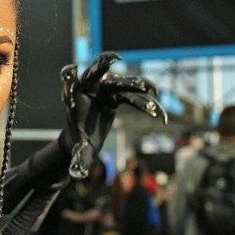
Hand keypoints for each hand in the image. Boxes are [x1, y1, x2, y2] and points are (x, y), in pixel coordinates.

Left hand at [60, 52, 165, 178]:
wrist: (86, 137)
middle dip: (104, 66)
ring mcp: (106, 90)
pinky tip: (162, 116)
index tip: (72, 69)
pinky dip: (146, 104)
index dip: (72, 76)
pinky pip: (133, 97)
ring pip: (122, 84)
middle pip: (98, 74)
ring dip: (136, 85)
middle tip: (114, 59)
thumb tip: (78, 175)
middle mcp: (91, 89)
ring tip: (152, 89)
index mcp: (76, 96)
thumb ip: (79, 160)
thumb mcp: (80, 151)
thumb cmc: (80, 142)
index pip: (73, 80)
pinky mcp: (118, 96)